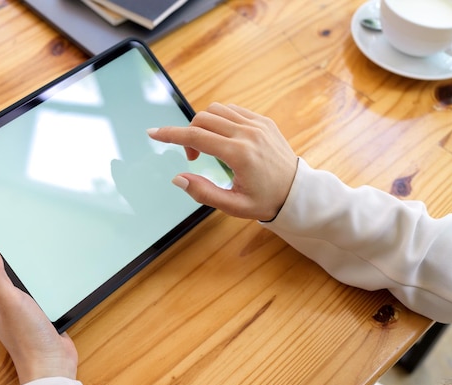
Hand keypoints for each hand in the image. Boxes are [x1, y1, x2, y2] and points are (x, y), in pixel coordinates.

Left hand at [0, 242, 77, 383]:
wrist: (53, 362)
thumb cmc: (28, 338)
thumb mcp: (9, 299)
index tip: (5, 236)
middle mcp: (7, 307)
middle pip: (13, 277)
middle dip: (22, 267)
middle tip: (30, 249)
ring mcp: (25, 312)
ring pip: (30, 286)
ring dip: (38, 279)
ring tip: (43, 264)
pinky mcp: (42, 317)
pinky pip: (44, 296)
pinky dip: (50, 290)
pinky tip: (55, 286)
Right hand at [147, 103, 297, 220]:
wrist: (298, 192)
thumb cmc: (266, 201)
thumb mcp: (233, 206)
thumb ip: (203, 192)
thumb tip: (178, 178)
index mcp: (240, 154)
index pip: (196, 137)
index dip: (170, 135)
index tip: (153, 133)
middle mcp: (248, 133)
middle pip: (202, 120)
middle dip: (188, 135)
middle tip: (194, 158)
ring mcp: (257, 124)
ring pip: (216, 110)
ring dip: (203, 125)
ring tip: (209, 148)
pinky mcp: (263, 121)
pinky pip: (233, 110)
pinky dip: (219, 120)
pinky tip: (222, 139)